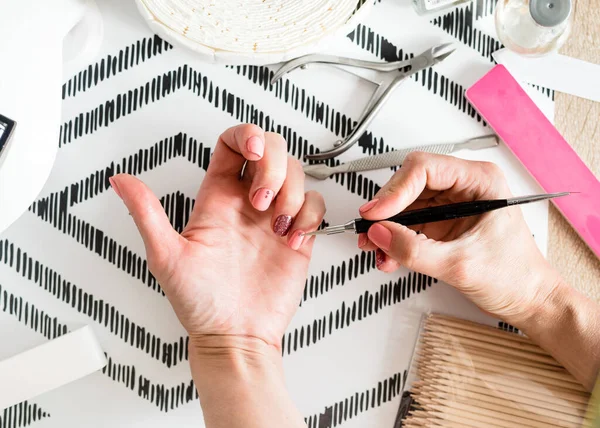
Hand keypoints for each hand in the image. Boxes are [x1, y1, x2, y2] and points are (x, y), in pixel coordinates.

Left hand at [109, 124, 324, 350]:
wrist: (234, 337)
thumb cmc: (199, 304)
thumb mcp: (166, 256)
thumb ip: (147, 214)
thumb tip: (119, 180)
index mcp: (217, 199)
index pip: (233, 144)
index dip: (248, 136)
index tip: (254, 152)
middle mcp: (247, 203)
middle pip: (272, 151)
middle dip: (275, 166)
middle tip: (262, 201)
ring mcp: (274, 219)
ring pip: (296, 174)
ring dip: (292, 192)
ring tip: (278, 225)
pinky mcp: (296, 236)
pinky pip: (313, 205)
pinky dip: (310, 215)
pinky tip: (293, 238)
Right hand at [357, 152, 560, 327]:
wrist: (527, 300)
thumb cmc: (516, 276)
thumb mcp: (460, 264)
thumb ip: (414, 249)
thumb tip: (380, 233)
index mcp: (479, 181)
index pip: (424, 169)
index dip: (395, 190)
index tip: (376, 213)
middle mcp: (463, 188)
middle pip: (408, 185)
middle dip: (386, 210)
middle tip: (369, 231)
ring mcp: (450, 206)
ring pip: (404, 206)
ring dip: (386, 228)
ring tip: (377, 248)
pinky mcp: (441, 224)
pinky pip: (408, 225)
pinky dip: (393, 240)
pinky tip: (389, 256)